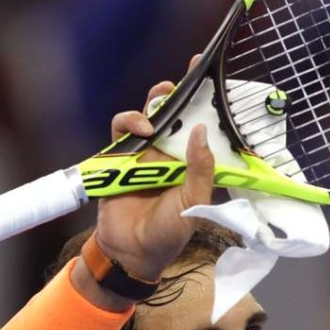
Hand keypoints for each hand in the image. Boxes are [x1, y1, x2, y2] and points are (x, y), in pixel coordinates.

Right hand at [93, 56, 214, 281]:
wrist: (131, 252)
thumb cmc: (168, 232)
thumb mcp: (193, 202)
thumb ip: (200, 168)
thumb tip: (201, 131)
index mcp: (191, 163)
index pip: (200, 127)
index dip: (205, 103)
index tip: (211, 76)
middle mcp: (169, 154)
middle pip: (174, 114)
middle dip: (180, 92)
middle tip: (186, 78)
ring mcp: (143, 154)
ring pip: (147, 115)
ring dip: (154, 103)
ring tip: (161, 103)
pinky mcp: (119, 157)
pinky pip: (121, 131)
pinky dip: (130, 122)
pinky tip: (142, 129)